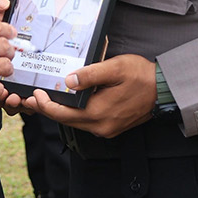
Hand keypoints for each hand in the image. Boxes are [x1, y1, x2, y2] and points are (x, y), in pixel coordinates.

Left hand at [21, 54, 156, 137]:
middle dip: (48, 109)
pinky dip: (75, 113)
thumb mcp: (115, 68)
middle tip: (33, 97)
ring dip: (61, 111)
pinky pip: (87, 121)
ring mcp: (107, 129)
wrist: (164, 89)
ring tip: (47, 98)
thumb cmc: (141, 76)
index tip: (35, 94)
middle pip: (66, 120)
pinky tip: (70, 101)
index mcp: (98, 114)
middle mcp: (100, 126)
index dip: (45, 105)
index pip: (62, 114)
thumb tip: (68, 80)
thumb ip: (90, 75)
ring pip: (76, 122)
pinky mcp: (112, 126)